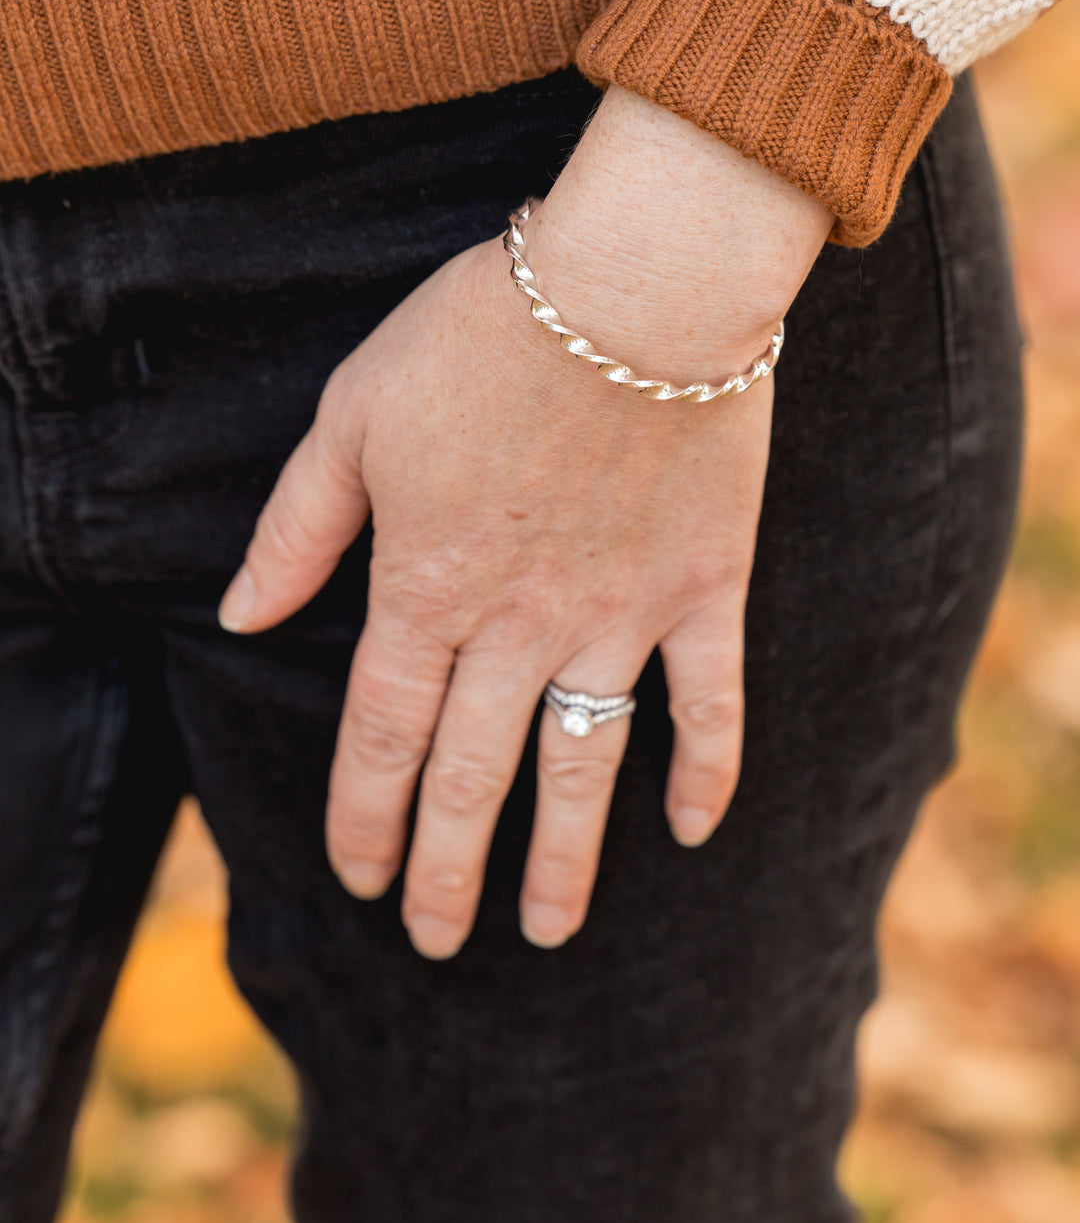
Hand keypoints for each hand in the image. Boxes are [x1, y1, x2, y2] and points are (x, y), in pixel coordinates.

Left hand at [219, 88, 832, 957]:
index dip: (365, 816)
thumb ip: (299, 528)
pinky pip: (713, 700)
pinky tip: (696, 830)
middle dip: (448, 867)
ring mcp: (621, 612)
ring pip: (585, 762)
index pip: (383, 735)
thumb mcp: (354, 413)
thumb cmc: (481, 332)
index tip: (358, 879)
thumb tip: (242, 618)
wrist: (636, 281)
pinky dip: (710, 768)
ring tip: (551, 929)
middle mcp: (519, 623)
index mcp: (426, 585)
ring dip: (564, 857)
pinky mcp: (705, 585)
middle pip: (473, 772)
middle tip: (439, 941)